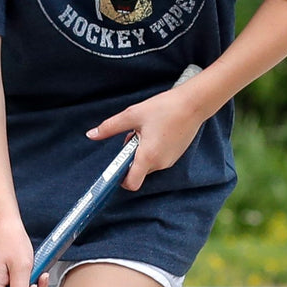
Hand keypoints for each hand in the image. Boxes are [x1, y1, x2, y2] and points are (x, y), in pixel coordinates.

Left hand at [85, 81, 203, 191]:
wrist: (194, 104)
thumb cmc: (164, 108)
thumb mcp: (133, 115)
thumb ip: (110, 127)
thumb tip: (91, 134)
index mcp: (148, 156)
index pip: (131, 183)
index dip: (120, 179)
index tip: (115, 166)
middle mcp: (160, 163)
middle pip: (137, 171)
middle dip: (130, 157)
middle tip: (133, 134)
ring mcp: (169, 161)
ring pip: (147, 163)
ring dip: (141, 152)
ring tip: (146, 130)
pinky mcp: (176, 155)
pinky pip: (157, 158)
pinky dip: (152, 149)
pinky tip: (156, 131)